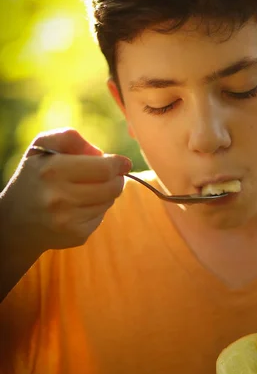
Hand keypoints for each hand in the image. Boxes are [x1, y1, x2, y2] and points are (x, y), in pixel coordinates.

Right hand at [2, 128, 131, 254]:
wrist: (15, 221)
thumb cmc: (35, 177)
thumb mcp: (42, 147)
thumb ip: (69, 138)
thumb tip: (100, 153)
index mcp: (52, 170)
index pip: (104, 168)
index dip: (118, 164)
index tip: (124, 163)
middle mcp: (59, 198)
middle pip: (112, 187)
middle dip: (116, 179)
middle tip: (108, 176)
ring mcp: (68, 220)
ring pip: (108, 202)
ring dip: (105, 194)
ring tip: (86, 190)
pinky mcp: (76, 236)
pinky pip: (101, 217)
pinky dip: (96, 210)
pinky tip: (78, 208)